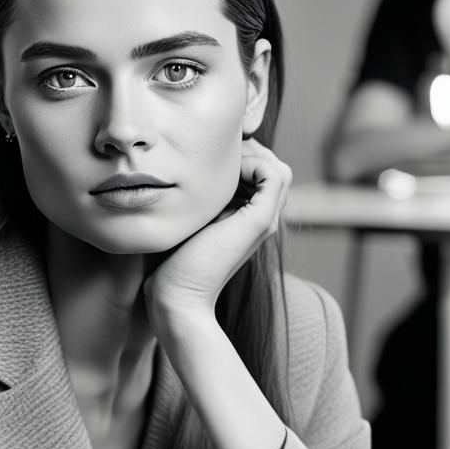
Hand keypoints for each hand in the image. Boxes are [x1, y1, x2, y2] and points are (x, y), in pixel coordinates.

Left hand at [144, 139, 290, 323]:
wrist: (177, 296)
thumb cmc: (171, 261)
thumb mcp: (188, 218)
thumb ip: (198, 196)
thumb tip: (186, 166)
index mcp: (247, 219)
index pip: (260, 172)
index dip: (240, 156)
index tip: (206, 157)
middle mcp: (262, 220)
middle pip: (273, 167)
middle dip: (247, 152)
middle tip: (213, 154)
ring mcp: (264, 221)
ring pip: (278, 169)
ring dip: (251, 155)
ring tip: (218, 162)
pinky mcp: (260, 222)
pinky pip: (275, 176)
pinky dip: (254, 163)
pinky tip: (222, 173)